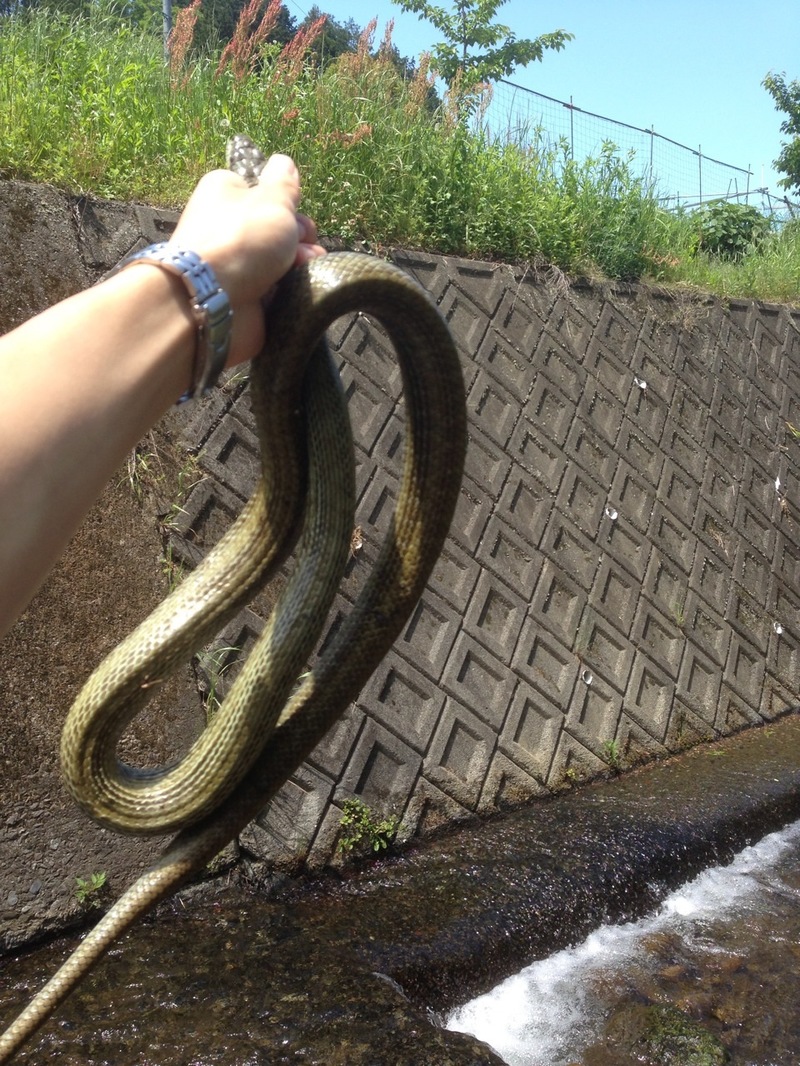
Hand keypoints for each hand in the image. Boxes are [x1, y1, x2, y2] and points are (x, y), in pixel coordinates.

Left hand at [169, 153, 325, 366]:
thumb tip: (284, 163)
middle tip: (306, 248)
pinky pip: (273, 287)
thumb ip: (284, 182)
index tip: (299, 217)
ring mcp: (233, 262)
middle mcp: (226, 224)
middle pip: (275, 228)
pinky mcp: (240, 294)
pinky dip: (287, 288)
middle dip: (298, 238)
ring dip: (299, 264)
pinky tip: (296, 290)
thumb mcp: (271, 198)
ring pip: (279, 259)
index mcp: (226, 192)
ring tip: (305, 270)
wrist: (210, 298)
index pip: (264, 192)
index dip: (288, 204)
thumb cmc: (242, 238)